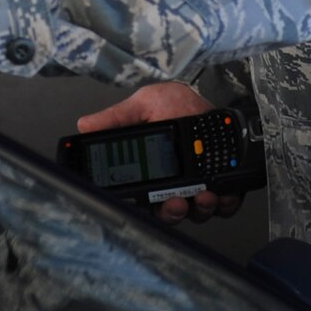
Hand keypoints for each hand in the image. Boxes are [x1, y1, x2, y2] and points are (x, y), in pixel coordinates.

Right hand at [76, 82, 245, 225]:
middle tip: (176, 202)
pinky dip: (225, 204)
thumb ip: (116, 118)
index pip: (146, 198)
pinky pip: (225, 205)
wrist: (211, 98)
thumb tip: (85, 125)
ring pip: (198, 212)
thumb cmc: (178, 103)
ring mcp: (201, 187)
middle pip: (171, 212)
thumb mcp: (144, 105)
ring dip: (200, 209)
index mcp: (153, 170)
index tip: (150, 202)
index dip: (148, 206)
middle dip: (173, 212)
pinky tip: (223, 195)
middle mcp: (176, 184)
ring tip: (204, 196)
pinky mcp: (224, 186)